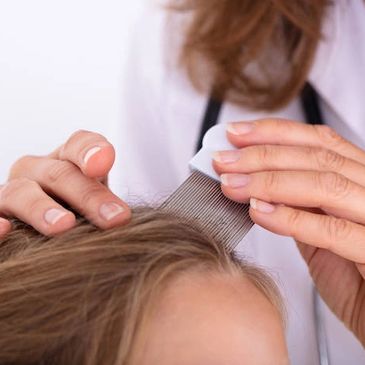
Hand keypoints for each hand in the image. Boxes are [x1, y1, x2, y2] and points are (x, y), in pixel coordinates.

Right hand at [0, 130, 130, 236]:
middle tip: (114, 218)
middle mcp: (37, 171)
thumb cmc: (81, 214)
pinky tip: (5, 231)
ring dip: (42, 209)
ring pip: (21, 193)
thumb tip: (120, 218)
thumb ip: (109, 205)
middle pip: (60, 174)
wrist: (50, 229)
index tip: (103, 164)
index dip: (91, 151)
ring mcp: (12, 192)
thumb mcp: (98, 204)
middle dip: (88, 196)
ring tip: (64, 226)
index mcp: (67, 162)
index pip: (79, 145)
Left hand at [213, 119, 364, 345]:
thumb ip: (298, 206)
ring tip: (231, 185)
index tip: (234, 134)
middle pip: (316, 157)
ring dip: (268, 182)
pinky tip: (258, 211)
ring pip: (324, 184)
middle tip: (223, 161)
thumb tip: (254, 184)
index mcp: (360, 179)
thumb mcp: (321, 232)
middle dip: (261, 156)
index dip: (272, 133)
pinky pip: (332, 229)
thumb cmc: (354, 277)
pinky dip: (290, 218)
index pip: (318, 141)